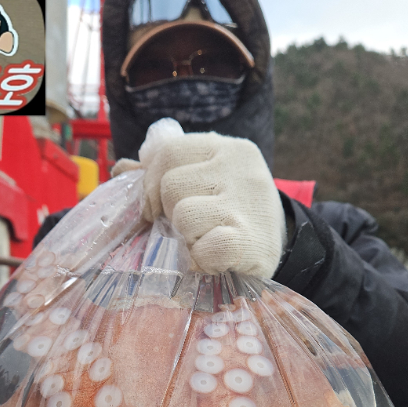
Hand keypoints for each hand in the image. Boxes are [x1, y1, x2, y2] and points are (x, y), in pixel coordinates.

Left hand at [114, 129, 284, 277]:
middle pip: (170, 185)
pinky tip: (214, 259)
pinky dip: (202, 259)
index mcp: (227, 148)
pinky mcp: (249, 241)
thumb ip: (166, 172)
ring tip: (205, 241)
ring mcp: (247, 204)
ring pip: (183, 214)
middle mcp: (240, 168)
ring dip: (186, 237)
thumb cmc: (234, 214)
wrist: (286, 246)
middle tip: (189, 227)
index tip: (158, 206)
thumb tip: (121, 169)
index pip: (167, 151)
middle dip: (170, 212)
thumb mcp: (208, 182)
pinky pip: (204, 247)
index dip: (151, 183)